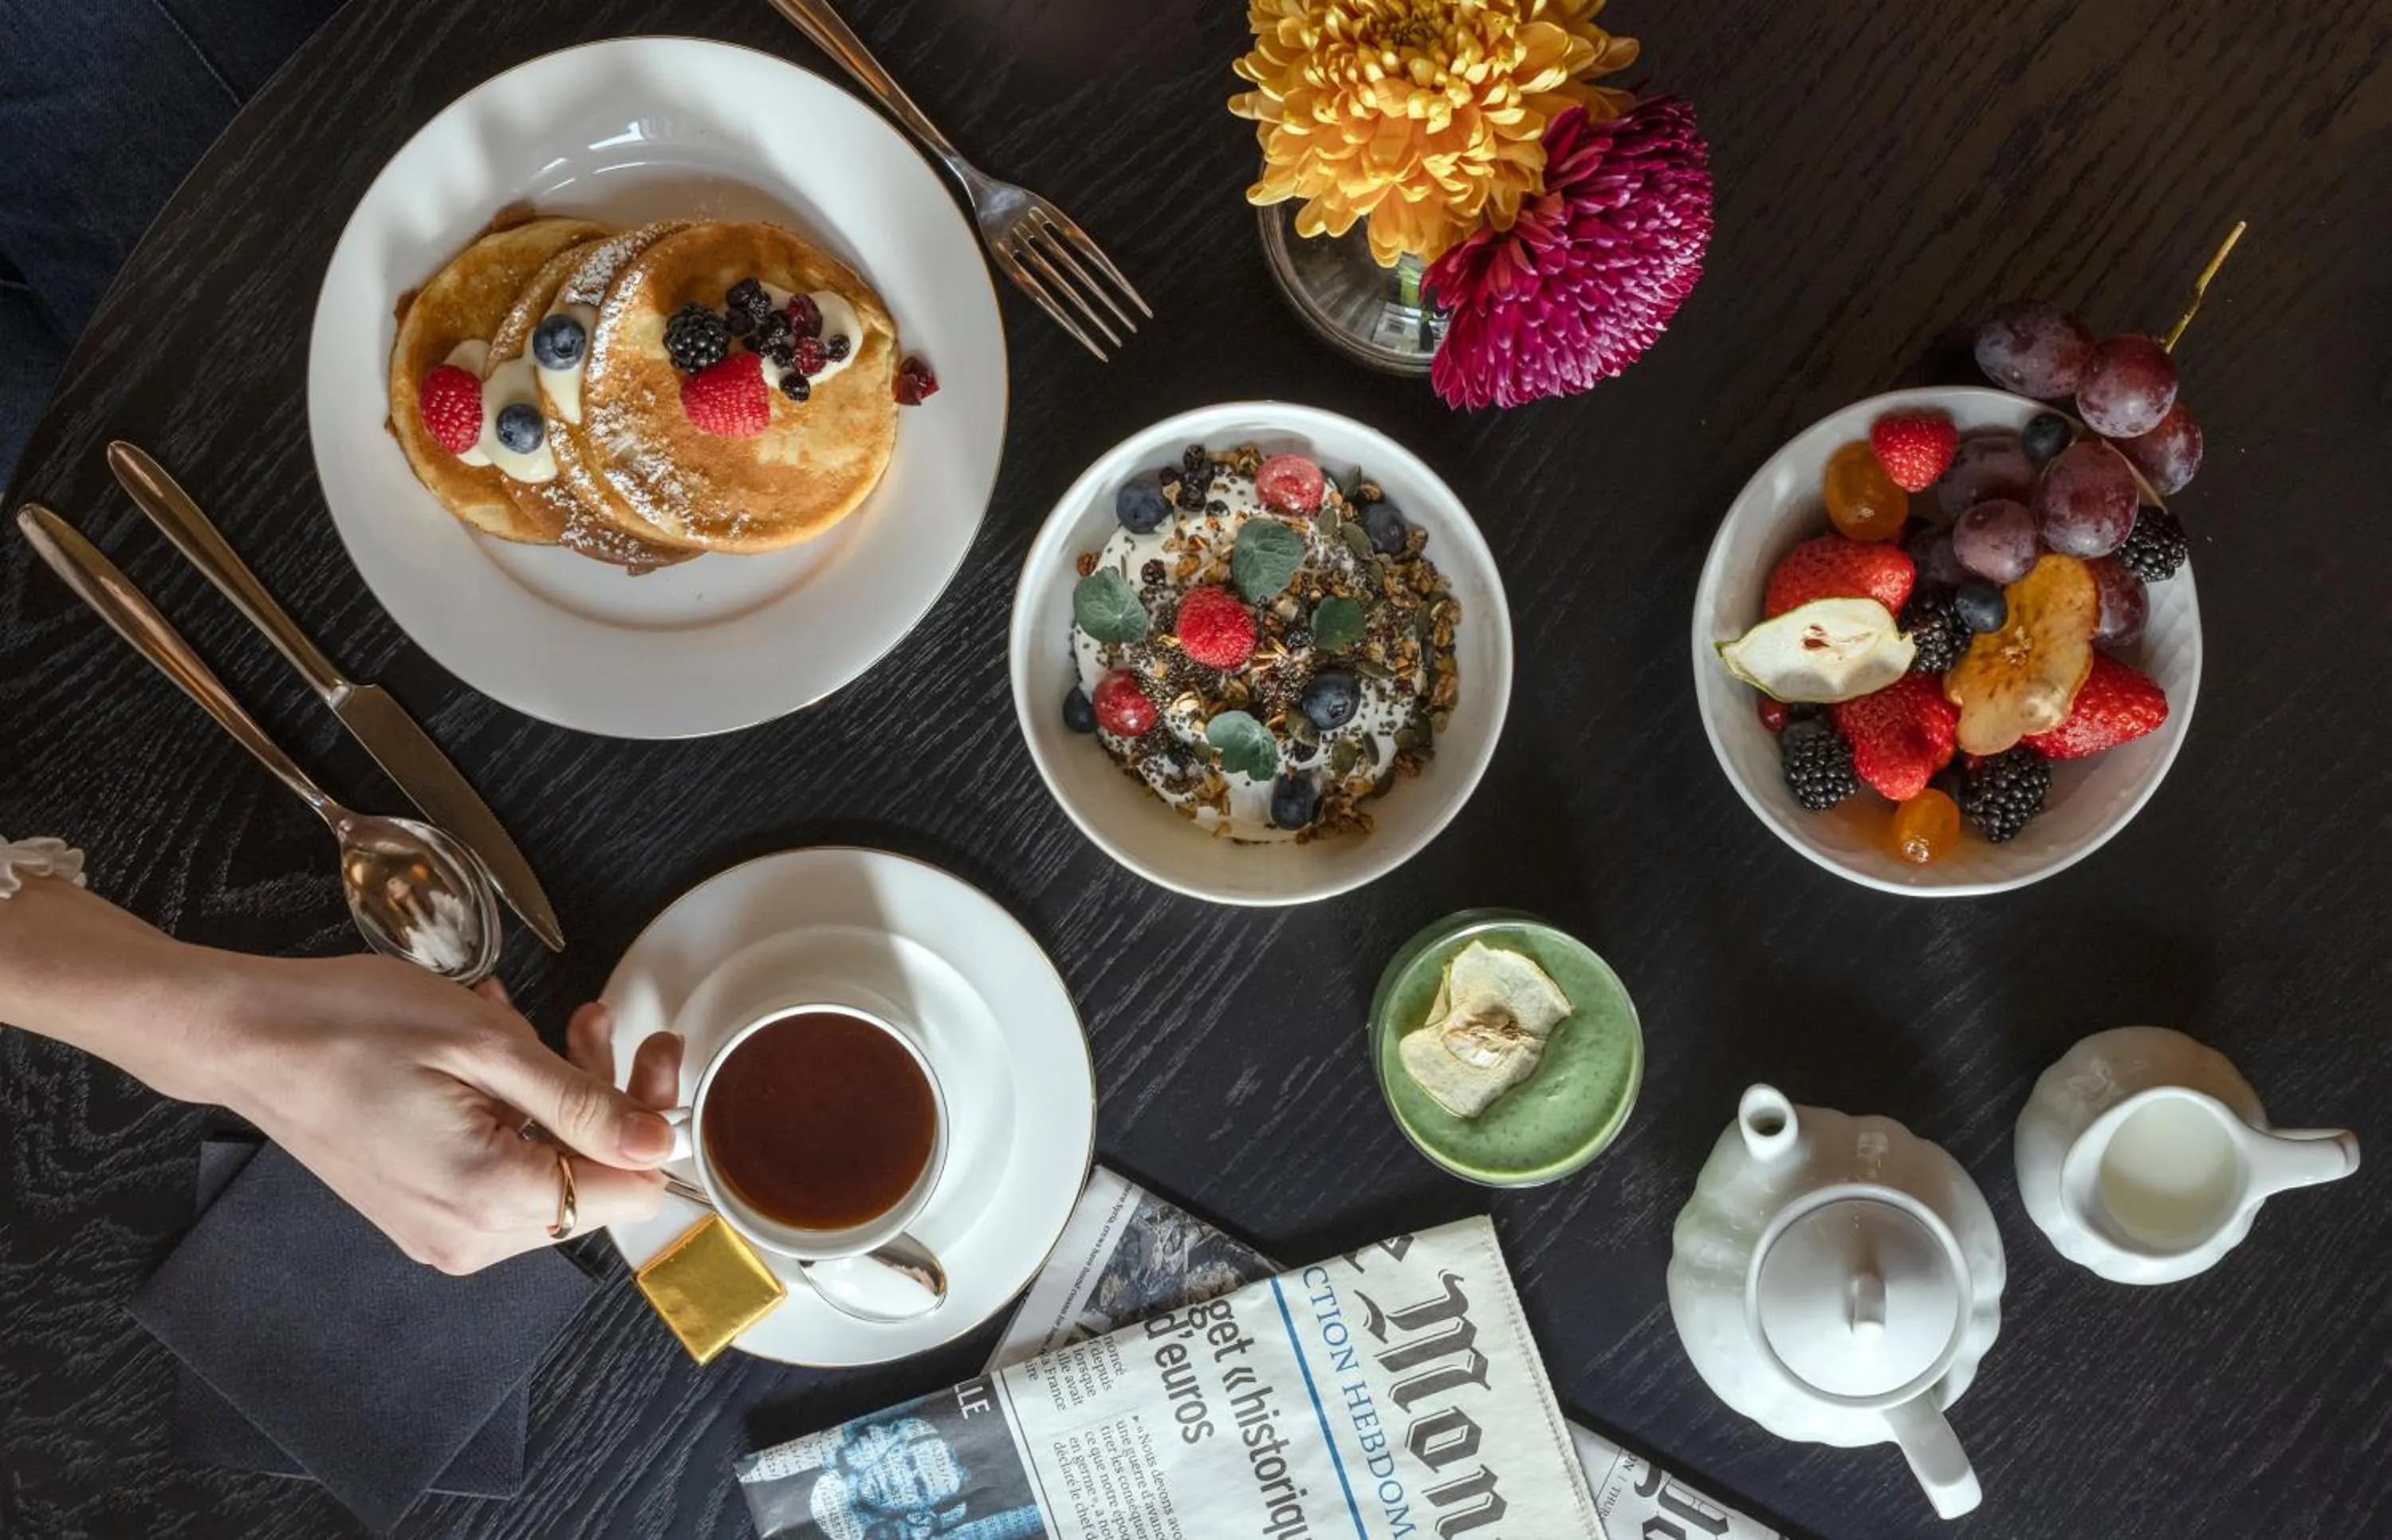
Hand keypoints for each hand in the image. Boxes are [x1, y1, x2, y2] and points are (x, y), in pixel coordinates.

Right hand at [209, 954, 682, 1273]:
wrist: (247, 1039)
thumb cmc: (353, 1026)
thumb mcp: (487, 1046)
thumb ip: (583, 1102)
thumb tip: (661, 1142)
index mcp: (491, 1198)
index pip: (630, 1193)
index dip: (650, 1121)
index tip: (650, 1054)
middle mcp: (470, 1236)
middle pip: (593, 1182)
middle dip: (605, 1097)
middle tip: (596, 1020)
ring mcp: (443, 1231)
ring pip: (550, 1171)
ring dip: (559, 1094)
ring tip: (541, 1022)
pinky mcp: (424, 1213)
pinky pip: (501, 1169)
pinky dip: (515, 1111)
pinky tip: (494, 1051)